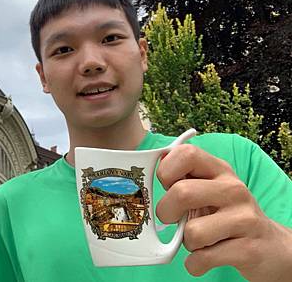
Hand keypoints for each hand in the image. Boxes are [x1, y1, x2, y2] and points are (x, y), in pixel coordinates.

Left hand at [156, 144, 291, 281]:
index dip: (166, 170)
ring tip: (199, 240)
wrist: (271, 248)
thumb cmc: (226, 215)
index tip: (165, 186)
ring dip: (186, 242)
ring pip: (192, 232)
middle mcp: (234, 189)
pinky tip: (204, 258)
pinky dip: (195, 264)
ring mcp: (244, 219)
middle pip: (182, 193)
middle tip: (171, 218)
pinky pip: (203, 258)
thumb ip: (182, 178)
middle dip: (166, 211)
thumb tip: (146, 173)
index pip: (186, 153)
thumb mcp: (209, 189)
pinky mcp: (248, 249)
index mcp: (219, 170)